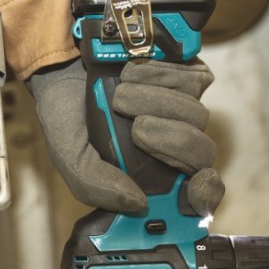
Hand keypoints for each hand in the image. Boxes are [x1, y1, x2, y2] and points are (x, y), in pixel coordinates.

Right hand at [26, 58, 223, 215]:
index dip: (205, 195)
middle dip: (171, 142)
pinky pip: (195, 81)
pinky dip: (161, 76)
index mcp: (154, 174)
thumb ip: (96, 185)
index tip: (197, 185)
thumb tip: (138, 204)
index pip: (199, 196)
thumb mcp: (71, 157)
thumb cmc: (70, 115)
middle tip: (136, 129)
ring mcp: (186, 110)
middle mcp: (175, 145)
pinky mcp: (190, 77)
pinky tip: (133, 74)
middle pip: (202, 154)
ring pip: (197, 116)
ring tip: (119, 94)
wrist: (63, 64)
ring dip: (155, 102)